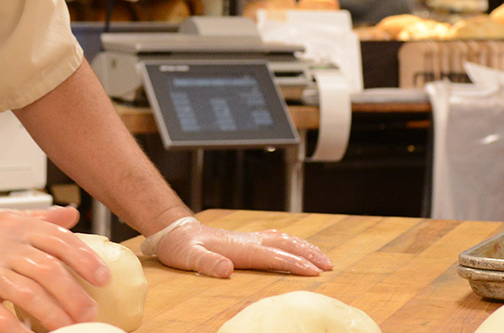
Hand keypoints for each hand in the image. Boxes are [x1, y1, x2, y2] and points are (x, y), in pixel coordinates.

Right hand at [0, 207, 108, 332]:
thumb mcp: (3, 219)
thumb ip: (40, 219)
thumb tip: (72, 215)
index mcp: (16, 228)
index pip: (59, 241)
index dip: (85, 260)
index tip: (103, 278)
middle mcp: (4, 247)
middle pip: (49, 271)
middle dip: (75, 295)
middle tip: (91, 313)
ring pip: (29, 294)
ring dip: (54, 315)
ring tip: (70, 329)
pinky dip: (17, 329)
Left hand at [142, 217, 332, 277]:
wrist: (174, 231)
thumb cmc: (180, 246)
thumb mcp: (188, 257)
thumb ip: (207, 263)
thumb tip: (226, 270)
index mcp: (240, 248)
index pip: (274, 257)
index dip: (295, 264)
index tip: (314, 273)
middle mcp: (248, 241)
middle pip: (286, 244)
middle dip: (309, 254)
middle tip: (329, 265)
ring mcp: (248, 239)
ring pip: (283, 240)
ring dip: (304, 247)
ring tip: (322, 258)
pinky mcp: (245, 240)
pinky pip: (275, 239)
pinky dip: (291, 244)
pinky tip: (295, 247)